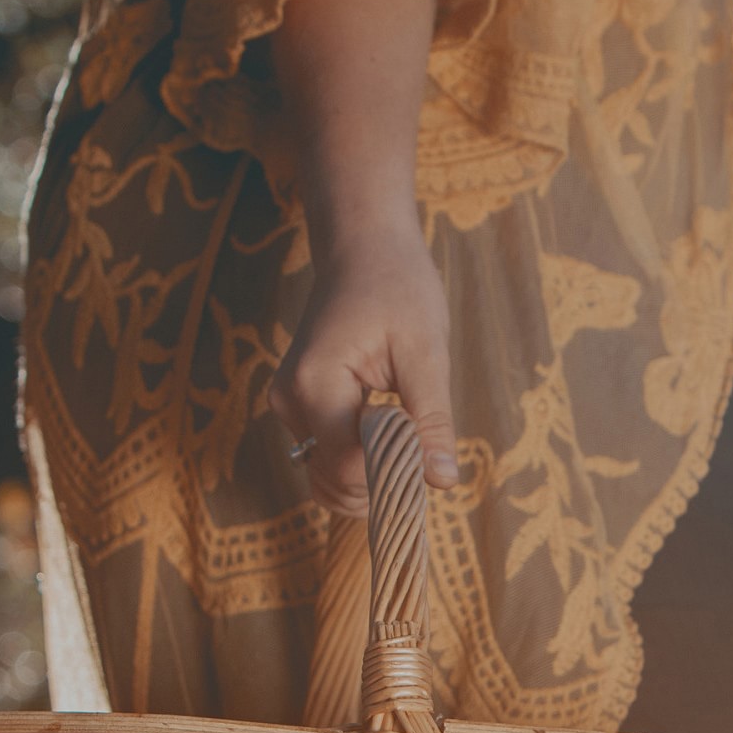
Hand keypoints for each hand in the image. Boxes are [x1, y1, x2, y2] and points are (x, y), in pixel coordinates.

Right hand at [270, 217, 457, 516]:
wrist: (363, 247)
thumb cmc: (398, 287)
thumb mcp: (426, 352)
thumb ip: (431, 421)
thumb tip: (443, 481)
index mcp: (314, 385)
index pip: (349, 469)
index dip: (394, 477)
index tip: (429, 456)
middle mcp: (289, 401)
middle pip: (334, 482)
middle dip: (383, 484)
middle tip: (425, 451)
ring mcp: (288, 406)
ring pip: (329, 478)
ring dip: (372, 476)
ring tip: (408, 438)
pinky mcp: (298, 408)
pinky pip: (328, 457)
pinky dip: (360, 463)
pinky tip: (389, 436)